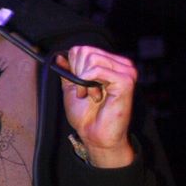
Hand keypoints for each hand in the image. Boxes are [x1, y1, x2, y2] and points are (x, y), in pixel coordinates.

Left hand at [55, 46, 136, 167]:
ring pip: (92, 58)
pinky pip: (98, 69)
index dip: (73, 67)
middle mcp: (120, 64)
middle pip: (86, 51)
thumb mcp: (72, 88)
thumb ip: (68, 72)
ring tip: (90, 95)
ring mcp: (125, 71)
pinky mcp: (126, 80)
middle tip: (84, 92)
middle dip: (78, 73)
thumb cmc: (86, 116)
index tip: (77, 85)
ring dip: (84, 80)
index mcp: (109, 64)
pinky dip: (89, 82)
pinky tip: (95, 96)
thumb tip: (59, 56)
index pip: (82, 49)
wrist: (95, 135)